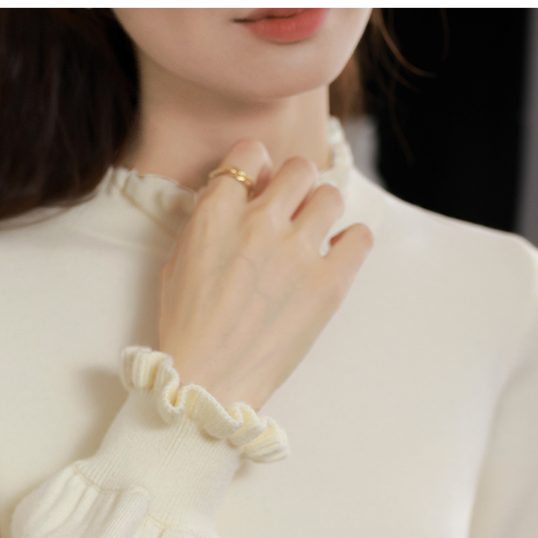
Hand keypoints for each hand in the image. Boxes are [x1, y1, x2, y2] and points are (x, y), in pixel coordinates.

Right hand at [158, 139, 372, 410]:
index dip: (258, 169)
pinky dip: (351, 243)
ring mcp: (297, 253)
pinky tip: (336, 258)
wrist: (208, 382)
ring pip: (331, 196)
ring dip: (322, 213)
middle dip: (295, 188)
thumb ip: (207, 222)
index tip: (260, 190)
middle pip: (298, 169)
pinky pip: (360, 237)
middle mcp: (259, 223)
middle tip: (290, 216)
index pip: (250, 154)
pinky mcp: (328, 285)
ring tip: (312, 240)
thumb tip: (236, 201)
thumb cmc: (187, 329)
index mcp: (216, 214)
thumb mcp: (177, 262)